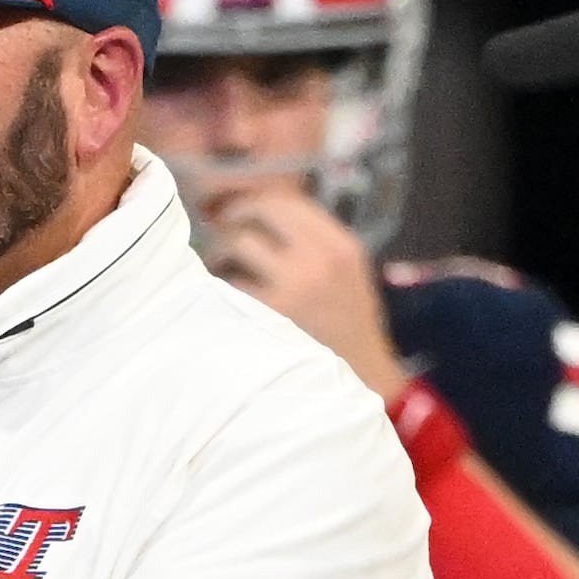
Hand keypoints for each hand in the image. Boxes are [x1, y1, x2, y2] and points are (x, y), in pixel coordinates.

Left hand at [197, 186, 408, 400]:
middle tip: (222, 230)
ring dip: (221, 251)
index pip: (289, 201)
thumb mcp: (347, 272)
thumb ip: (315, 241)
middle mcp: (319, 259)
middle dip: (234, 217)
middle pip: (261, 211)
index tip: (243, 213)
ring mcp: (293, 286)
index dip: (257, 202)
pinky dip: (219, 284)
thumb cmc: (347, 325)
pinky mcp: (269, 314)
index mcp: (341, 246)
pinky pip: (229, 284)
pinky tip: (221, 295)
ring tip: (220, 266)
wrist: (359, 377)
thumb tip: (261, 215)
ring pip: (238, 243)